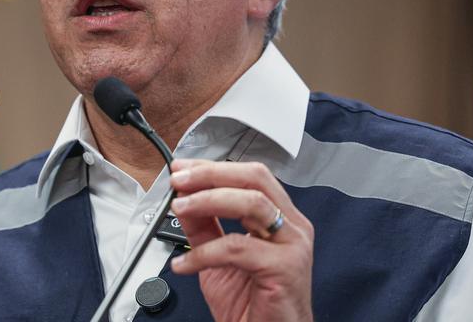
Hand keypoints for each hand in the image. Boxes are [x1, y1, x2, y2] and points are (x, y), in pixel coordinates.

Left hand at [168, 160, 313, 321]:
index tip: (182, 169)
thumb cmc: (253, 305)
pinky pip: (238, 248)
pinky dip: (205, 253)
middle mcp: (291, 226)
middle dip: (211, 174)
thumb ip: (204, 227)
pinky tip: (186, 263)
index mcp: (280, 218)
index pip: (249, 176)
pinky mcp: (285, 268)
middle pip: (254, 179)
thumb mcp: (218, 258)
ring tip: (180, 208)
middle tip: (179, 181)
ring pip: (252, 203)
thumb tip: (183, 199)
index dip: (213, 168)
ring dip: (208, 200)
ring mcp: (293, 245)